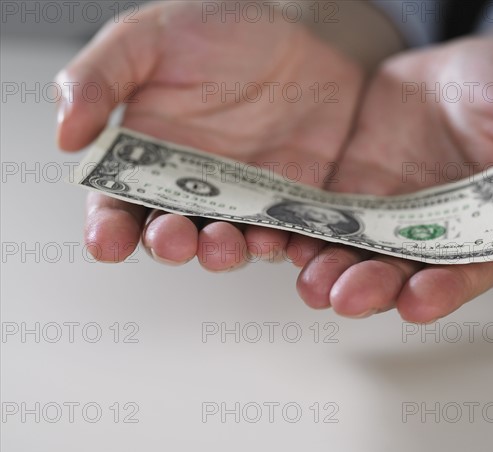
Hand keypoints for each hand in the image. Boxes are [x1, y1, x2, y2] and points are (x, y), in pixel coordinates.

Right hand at [56, 0, 362, 268]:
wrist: (299, 30)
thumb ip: (99, 78)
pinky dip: (298, 248)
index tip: (107, 240)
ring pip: (235, 242)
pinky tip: (297, 246)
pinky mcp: (296, 198)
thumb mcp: (148, 39)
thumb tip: (66, 134)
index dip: (110, 230)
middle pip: (178, 235)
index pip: (121, 207)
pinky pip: (296, 233)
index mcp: (153, 160)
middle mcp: (200, 189)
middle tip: (175, 237)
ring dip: (231, 253)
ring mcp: (250, 198)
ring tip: (235, 242)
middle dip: (173, 244)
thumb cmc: (221, 33)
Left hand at [294, 34, 492, 321]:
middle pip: (401, 270)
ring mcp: (389, 208)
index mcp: (486, 227)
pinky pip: (327, 211)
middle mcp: (432, 228)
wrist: (471, 66)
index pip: (466, 270)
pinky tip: (289, 237)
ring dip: (331, 268)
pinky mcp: (355, 183)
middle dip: (372, 287)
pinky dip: (307, 227)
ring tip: (310, 280)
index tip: (418, 302)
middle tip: (346, 297)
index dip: (444, 289)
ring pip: (357, 249)